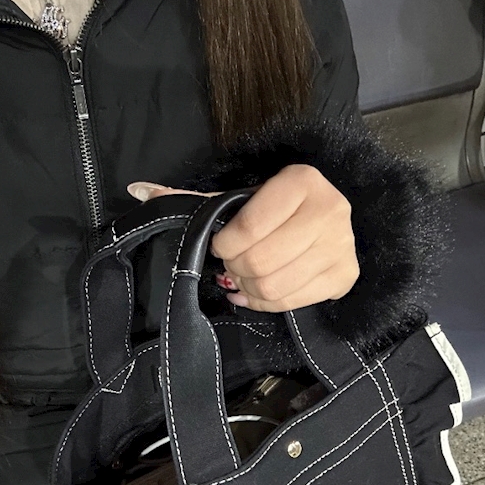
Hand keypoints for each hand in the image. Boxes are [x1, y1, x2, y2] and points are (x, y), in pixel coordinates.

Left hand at [127, 165, 358, 311]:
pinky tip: (259, 290)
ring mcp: (342, 245)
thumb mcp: (236, 199)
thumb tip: (138, 190)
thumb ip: (191, 200)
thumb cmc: (272, 208)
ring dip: (248, 289)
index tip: (221, 243)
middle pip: (259, 262)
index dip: (223, 244)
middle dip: (235, 268)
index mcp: (301, 180)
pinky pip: (291, 303)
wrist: (324, 218)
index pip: (246, 229)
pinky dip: (265, 303)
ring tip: (245, 276)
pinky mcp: (346, 275)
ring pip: (273, 287)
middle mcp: (330, 209)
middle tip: (233, 263)